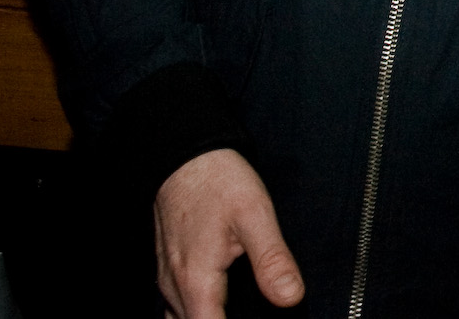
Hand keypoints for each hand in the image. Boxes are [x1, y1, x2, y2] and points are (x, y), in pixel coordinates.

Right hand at [153, 148, 304, 317]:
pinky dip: (197, 311)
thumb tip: (291, 297)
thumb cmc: (217, 181)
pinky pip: (177, 306)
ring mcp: (167, 280)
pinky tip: (221, 303)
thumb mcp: (254, 215)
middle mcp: (175, 287)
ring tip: (244, 312)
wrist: (185, 156)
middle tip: (257, 314)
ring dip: (209, 318)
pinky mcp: (169, 269)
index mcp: (196, 281)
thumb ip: (272, 259)